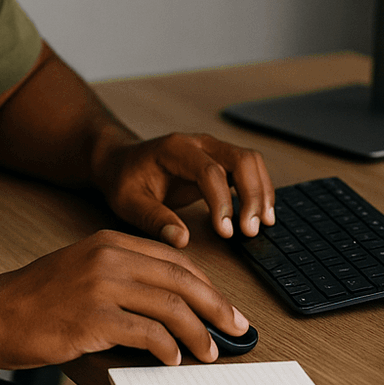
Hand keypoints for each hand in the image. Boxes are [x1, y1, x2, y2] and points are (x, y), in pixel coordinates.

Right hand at [0, 230, 249, 368]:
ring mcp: (100, 285)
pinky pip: (146, 333)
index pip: (174, 259)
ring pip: (170, 305)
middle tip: (236, 327)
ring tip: (209, 351)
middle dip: (215, 306)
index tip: (224, 305)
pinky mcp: (92, 318)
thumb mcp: (82, 270)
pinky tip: (174, 358)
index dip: (206, 284)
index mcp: (109, 241)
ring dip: (197, 332)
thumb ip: (122, 278)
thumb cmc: (34, 299)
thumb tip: (169, 305)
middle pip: (180, 278)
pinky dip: (168, 348)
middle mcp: (108, 257)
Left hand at [95, 132, 275, 247]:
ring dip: (261, 192)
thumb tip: (182, 240)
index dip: (221, 202)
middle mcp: (200, 143)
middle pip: (241, 159)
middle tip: (251, 230)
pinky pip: (249, 170)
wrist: (121, 162)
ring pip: (251, 162)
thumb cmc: (124, 180)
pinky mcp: (220, 161)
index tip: (225, 232)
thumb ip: (154, 219)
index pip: (210, 171)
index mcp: (176, 149)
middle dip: (252, 195)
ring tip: (262, 225)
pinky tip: (259, 215)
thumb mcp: (129, 202)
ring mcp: (213, 150)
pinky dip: (259, 191)